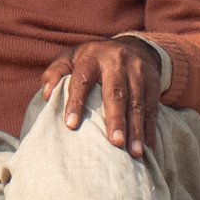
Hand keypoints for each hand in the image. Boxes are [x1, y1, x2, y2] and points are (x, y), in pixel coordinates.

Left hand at [40, 38, 160, 159]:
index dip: (76, 101)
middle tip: (115, 143)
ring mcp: (138, 71)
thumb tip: (46, 95)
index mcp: (91, 57)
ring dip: (136, 129)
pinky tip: (148, 147)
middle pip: (116, 92)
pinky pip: (152, 107)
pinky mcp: (153, 82)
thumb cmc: (92, 60)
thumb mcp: (71, 58)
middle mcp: (116, 62)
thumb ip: (56, 73)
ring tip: (134, 153)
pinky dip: (150, 128)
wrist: (133, 46)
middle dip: (116, 119)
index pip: (82, 80)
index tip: (71, 125)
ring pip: (137, 102)